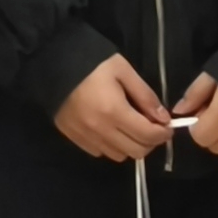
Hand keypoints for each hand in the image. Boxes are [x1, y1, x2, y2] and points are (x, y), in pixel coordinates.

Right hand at [54, 54, 173, 162]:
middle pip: (135, 152)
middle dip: (149, 142)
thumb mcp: (123, 70)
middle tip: (150, 127)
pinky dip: (110, 145)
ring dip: (130, 145)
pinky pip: (99, 152)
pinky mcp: (72, 137)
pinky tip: (110, 129)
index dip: (163, 134)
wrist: (51, 62)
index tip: (167, 126)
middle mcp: (100, 129)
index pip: (148, 135)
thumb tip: (162, 118)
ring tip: (129, 128)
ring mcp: (84, 136)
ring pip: (118, 155)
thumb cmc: (91, 62)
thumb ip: (145, 95)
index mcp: (114, 111)